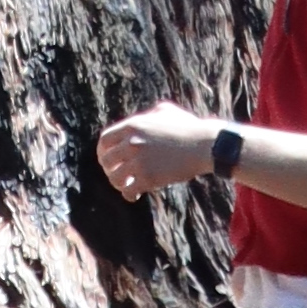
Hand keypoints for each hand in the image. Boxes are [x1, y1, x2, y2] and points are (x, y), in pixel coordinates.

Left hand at [96, 101, 220, 196]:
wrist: (203, 145)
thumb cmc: (187, 127)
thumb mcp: (165, 111)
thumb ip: (148, 115)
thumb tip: (143, 119)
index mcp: (133, 125)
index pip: (104, 140)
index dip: (103, 152)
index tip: (109, 160)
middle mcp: (132, 142)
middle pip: (106, 160)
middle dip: (109, 169)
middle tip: (117, 175)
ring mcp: (139, 161)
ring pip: (115, 178)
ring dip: (119, 184)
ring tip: (126, 185)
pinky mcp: (148, 178)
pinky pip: (128, 191)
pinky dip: (129, 195)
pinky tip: (135, 195)